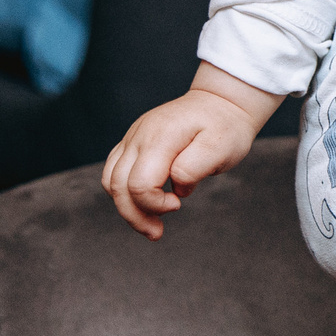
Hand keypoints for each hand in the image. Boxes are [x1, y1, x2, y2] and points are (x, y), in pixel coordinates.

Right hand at [101, 63, 284, 237]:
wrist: (221, 102)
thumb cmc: (225, 127)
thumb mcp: (222, 147)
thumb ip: (194, 168)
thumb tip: (175, 187)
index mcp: (161, 137)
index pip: (139, 183)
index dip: (155, 204)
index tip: (179, 203)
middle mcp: (140, 135)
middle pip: (118, 186)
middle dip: (135, 216)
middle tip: (157, 232)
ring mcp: (133, 136)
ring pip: (110, 181)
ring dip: (126, 207)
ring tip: (150, 223)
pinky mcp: (132, 141)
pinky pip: (114, 171)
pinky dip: (124, 192)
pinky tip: (144, 202)